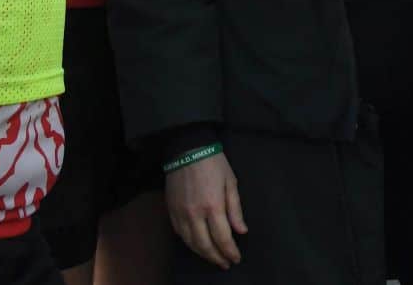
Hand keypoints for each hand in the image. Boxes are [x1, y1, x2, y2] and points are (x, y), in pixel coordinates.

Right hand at [165, 152, 245, 268]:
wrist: (187, 148)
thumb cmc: (213, 163)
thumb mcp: (231, 182)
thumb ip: (235, 209)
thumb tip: (241, 230)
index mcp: (213, 206)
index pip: (223, 238)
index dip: (230, 252)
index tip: (236, 258)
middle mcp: (195, 214)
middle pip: (205, 245)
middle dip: (217, 258)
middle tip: (225, 263)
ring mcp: (181, 213)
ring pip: (191, 243)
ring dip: (203, 254)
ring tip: (213, 258)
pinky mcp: (171, 210)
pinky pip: (180, 234)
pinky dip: (190, 243)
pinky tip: (197, 244)